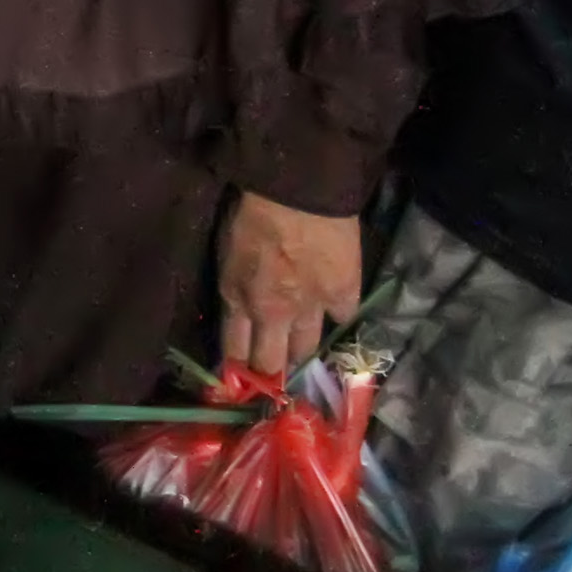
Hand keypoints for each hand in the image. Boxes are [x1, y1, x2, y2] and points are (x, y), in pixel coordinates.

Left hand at [215, 193, 363, 380]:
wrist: (298, 190)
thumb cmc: (253, 207)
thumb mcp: (228, 249)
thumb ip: (235, 281)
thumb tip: (240, 298)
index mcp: (236, 299)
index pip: (232, 351)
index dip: (235, 371)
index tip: (238, 382)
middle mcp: (271, 313)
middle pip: (270, 362)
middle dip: (269, 375)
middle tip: (273, 379)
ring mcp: (309, 308)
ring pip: (305, 349)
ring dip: (301, 353)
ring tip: (302, 355)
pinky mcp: (343, 294)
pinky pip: (343, 318)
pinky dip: (339, 313)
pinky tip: (337, 309)